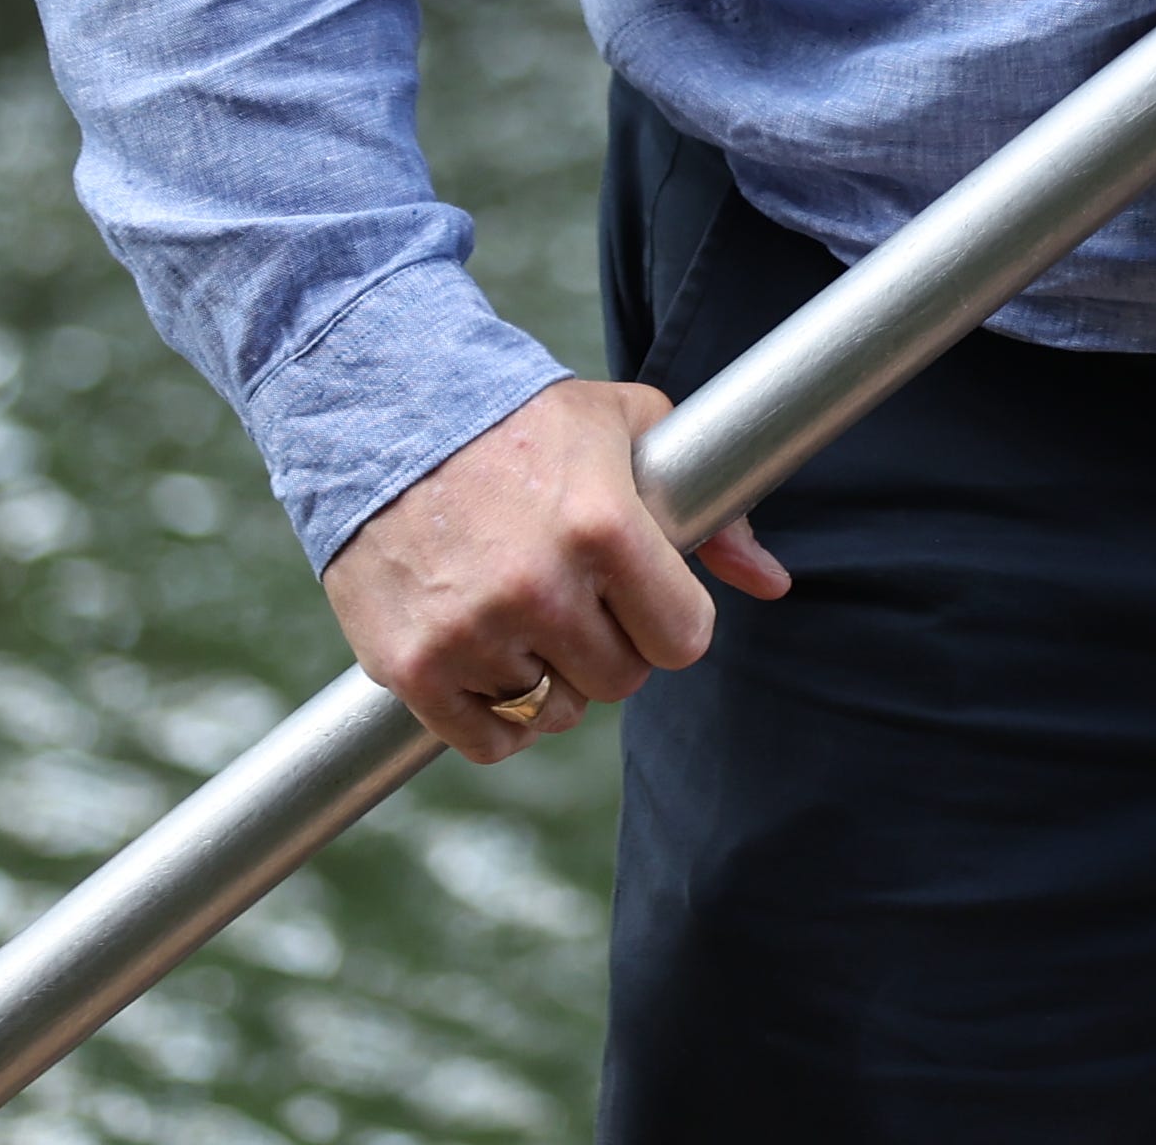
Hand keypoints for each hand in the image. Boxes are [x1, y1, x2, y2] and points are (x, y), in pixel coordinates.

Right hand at [319, 375, 790, 761]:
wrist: (383, 414)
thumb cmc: (522, 421)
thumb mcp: (631, 430)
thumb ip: (712, 511)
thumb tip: (772, 583)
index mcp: (603, 529)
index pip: (683, 639)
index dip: (672, 621)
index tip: (648, 599)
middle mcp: (539, 589)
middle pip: (621, 680)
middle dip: (612, 645)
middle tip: (579, 598)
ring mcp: (471, 633)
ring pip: (556, 713)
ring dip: (552, 679)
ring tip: (529, 620)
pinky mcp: (411, 666)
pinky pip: (489, 742)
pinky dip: (498, 719)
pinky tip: (494, 665)